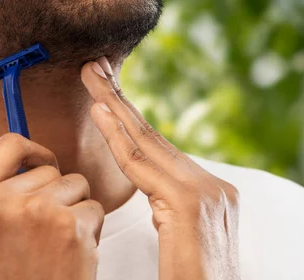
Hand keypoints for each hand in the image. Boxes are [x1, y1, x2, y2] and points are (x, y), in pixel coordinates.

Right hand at [0, 133, 104, 279]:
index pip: (9, 143)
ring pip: (76, 185)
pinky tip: (70, 257)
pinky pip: (94, 208)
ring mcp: (35, 212)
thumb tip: (32, 156)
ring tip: (55, 245)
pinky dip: (89, 230)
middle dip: (56, 192)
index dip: (33, 150)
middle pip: (49, 168)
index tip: (42, 163)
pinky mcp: (69, 229)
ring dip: (74, 210)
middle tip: (44, 231)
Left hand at [81, 57, 240, 279]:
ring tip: (92, 78)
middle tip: (96, 67)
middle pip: (153, 134)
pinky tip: (100, 112)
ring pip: (147, 142)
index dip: (130, 116)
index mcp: (209, 190)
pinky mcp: (190, 204)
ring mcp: (204, 191)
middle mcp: (212, 184)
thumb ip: (169, 206)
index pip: (161, 146)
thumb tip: (152, 192)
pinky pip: (143, 166)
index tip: (107, 92)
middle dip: (120, 98)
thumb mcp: (180, 235)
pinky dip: (118, 138)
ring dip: (114, 106)